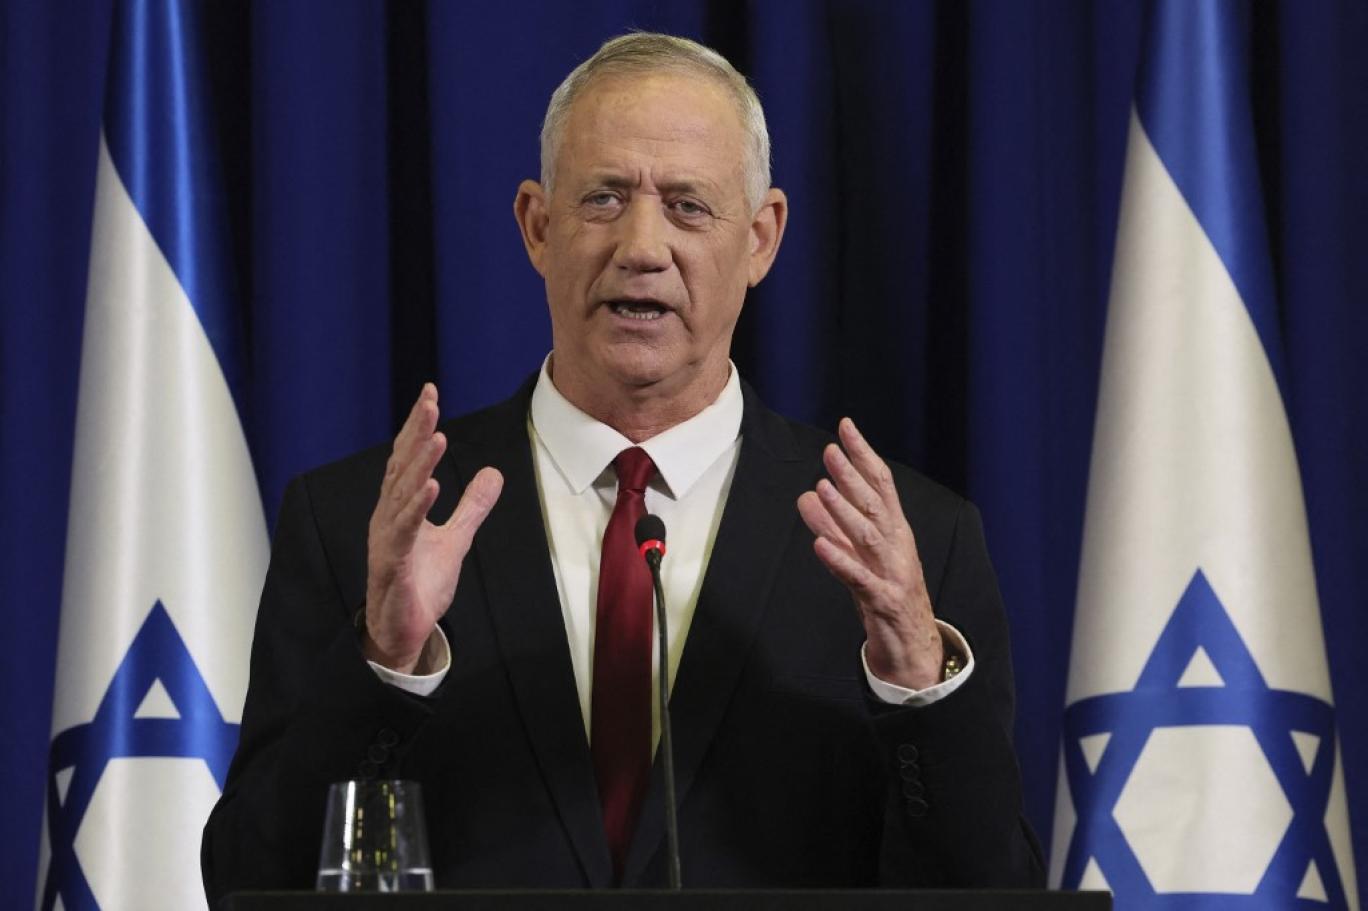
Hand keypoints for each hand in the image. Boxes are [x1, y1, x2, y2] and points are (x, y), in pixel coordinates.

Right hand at [364, 383, 502, 672]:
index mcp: (399, 507)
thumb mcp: (456, 539)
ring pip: (401, 493)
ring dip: (419, 463)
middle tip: (430, 400)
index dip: (418, 426)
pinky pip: (403, 531)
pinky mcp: (392, 564)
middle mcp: (387, 516)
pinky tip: (429, 486)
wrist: (402, 631)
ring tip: (437, 436)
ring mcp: (386, 539)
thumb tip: (494, 474)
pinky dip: (415, 508)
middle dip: (416, 432)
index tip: (430, 393)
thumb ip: (472, 507)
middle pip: (401, 466)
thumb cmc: (420, 584)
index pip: (407, 458)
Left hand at [796, 418, 942, 689]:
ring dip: (844, 511)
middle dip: (852, 476)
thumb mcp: (858, 554)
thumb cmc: (885, 593)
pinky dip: (840, 560)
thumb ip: (834, 525)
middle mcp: (897, 546)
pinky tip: (820, 545)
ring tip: (822, 488)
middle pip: (875, 505)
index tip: (846, 427)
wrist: (914, 647)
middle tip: (829, 451)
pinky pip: (860, 579)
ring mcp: (893, 573)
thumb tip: (807, 494)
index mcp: (895, 531)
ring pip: (868, 537)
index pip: (881, 484)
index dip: (864, 454)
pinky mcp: (884, 601)